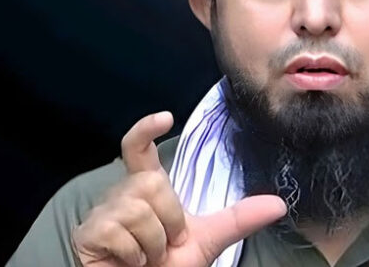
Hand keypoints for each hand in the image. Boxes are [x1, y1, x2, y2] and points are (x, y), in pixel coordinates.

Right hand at [71, 111, 286, 266]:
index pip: (138, 149)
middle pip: (152, 184)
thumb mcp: (207, 240)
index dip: (146, 129)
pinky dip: (134, 254)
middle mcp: (122, 195)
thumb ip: (238, 220)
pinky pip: (121, 232)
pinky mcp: (88, 233)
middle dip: (169, 221)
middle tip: (166, 244)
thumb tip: (280, 204)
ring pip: (139, 209)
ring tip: (147, 256)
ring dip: (154, 242)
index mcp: (147, 189)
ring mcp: (102, 213)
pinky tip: (129, 263)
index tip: (164, 117)